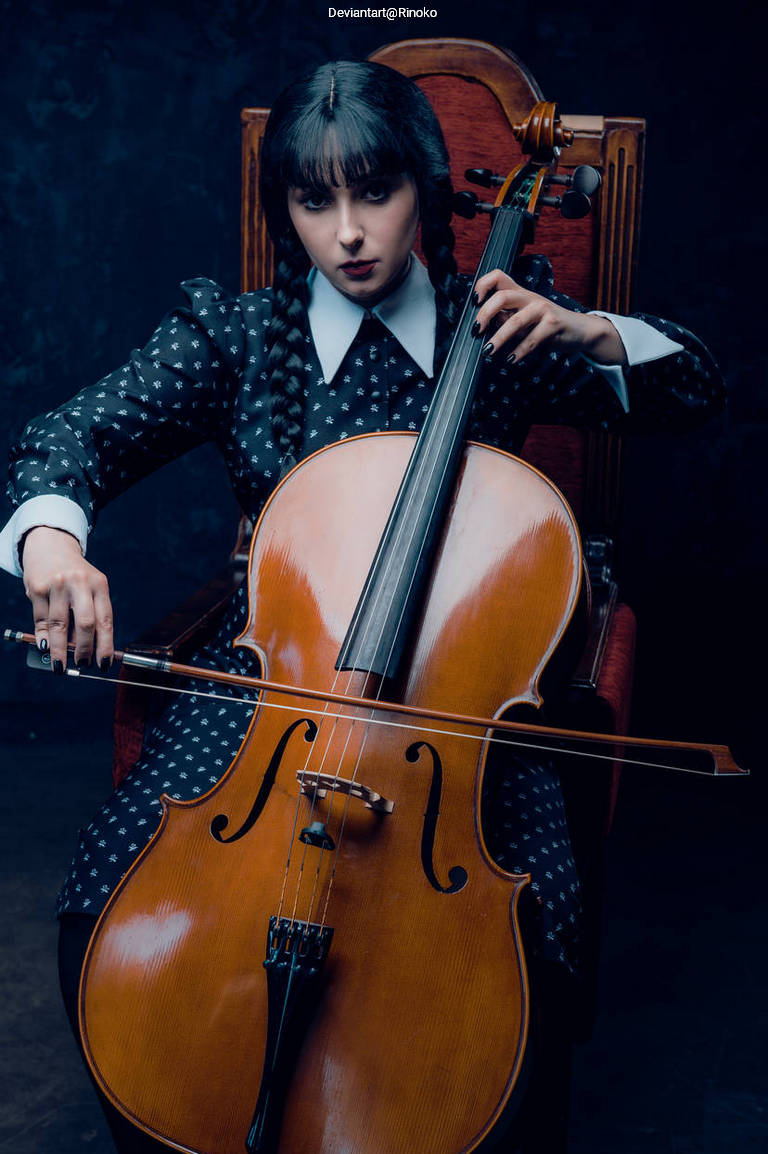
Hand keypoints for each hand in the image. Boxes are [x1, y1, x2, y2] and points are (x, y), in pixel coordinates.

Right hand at [21, 526, 113, 672]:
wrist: (50, 546)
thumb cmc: (74, 576)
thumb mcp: (89, 588)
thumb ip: (91, 614)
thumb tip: (89, 651)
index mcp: (99, 584)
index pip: (105, 620)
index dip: (105, 645)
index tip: (104, 664)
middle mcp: (80, 582)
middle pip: (85, 624)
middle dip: (84, 649)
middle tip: (82, 664)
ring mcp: (57, 584)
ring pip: (59, 625)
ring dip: (59, 650)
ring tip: (61, 664)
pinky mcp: (37, 587)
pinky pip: (41, 620)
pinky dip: (43, 637)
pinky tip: (45, 647)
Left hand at [472, 269, 626, 365]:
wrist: (579, 330)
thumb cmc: (546, 325)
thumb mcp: (524, 319)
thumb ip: (505, 319)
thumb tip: (483, 326)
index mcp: (520, 293)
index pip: (498, 276)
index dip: (483, 285)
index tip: (473, 301)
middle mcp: (529, 297)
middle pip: (502, 296)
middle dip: (485, 314)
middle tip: (476, 331)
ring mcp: (542, 309)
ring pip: (515, 321)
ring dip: (499, 338)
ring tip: (488, 351)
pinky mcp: (553, 324)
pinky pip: (532, 339)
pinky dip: (519, 351)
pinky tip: (511, 360)